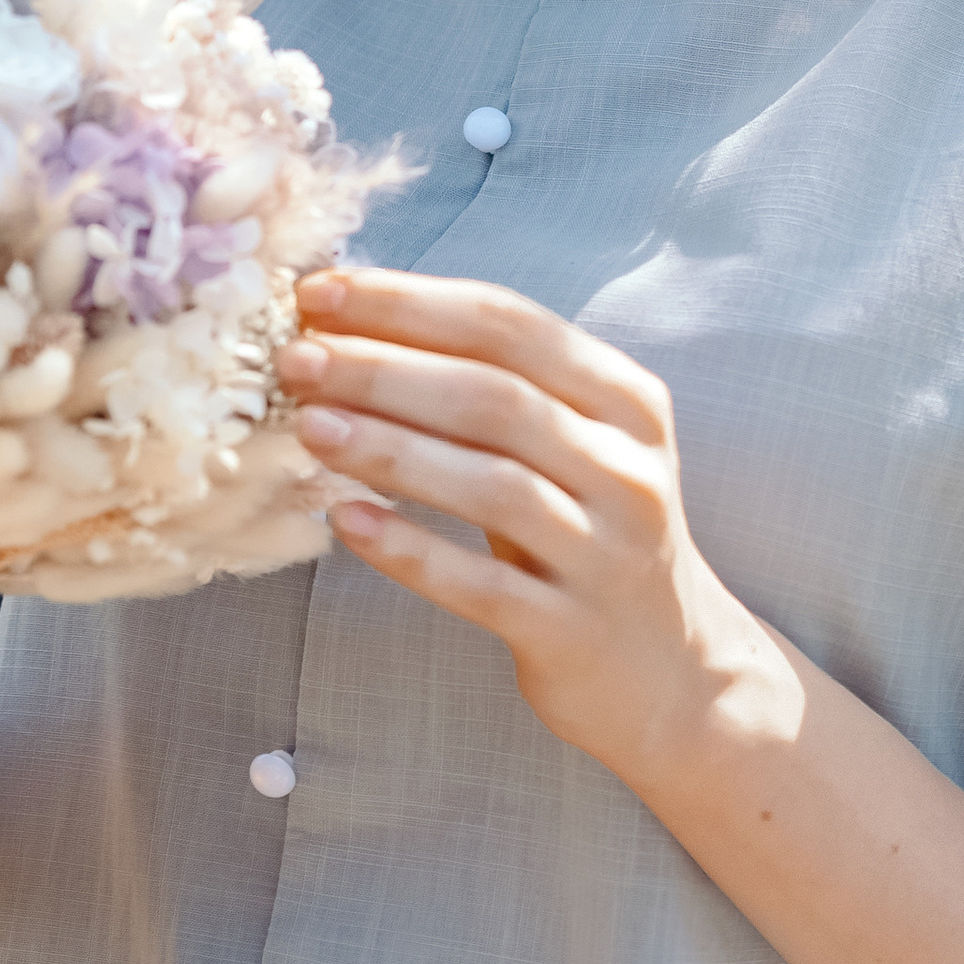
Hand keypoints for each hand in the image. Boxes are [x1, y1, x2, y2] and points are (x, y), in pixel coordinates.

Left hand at [278, 269, 790, 785]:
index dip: (407, 302)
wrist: (669, 671)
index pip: (508, 324)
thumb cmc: (588, 535)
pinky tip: (345, 522)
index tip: (317, 292)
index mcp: (624, 401)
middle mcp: (626, 469)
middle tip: (294, 357)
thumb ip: (492, 385)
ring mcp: (605, 553)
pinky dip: (410, 549)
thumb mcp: (572, 447)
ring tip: (307, 426)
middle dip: (384, 368)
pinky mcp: (571, 631)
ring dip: (390, 449)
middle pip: (495, 396)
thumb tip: (351, 322)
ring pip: (492, 486)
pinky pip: (483, 586)